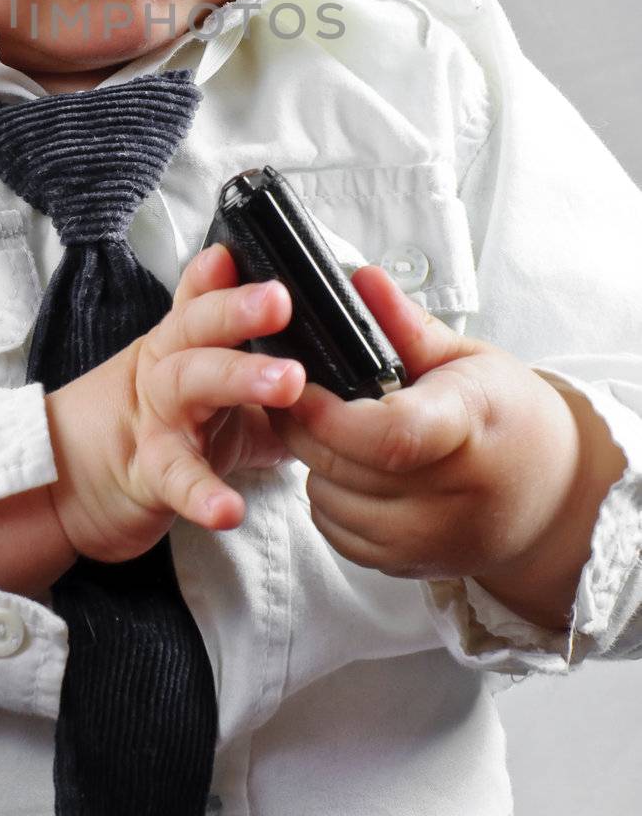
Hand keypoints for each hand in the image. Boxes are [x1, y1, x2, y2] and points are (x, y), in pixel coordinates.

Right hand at [45, 242, 305, 564]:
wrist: (75, 481)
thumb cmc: (164, 427)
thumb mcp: (216, 391)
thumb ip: (269, 375)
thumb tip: (340, 372)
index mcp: (187, 341)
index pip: (202, 296)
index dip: (219, 274)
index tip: (237, 251)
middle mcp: (168, 366)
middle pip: (198, 327)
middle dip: (238, 310)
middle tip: (281, 300)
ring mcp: (156, 415)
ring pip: (191, 382)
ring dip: (239, 376)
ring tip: (288, 382)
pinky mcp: (149, 471)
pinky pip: (176, 478)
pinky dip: (201, 492)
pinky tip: (229, 508)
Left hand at [268, 265, 583, 582]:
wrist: (553, 494)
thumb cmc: (508, 415)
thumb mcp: (469, 356)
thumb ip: (407, 324)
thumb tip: (360, 279)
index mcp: (469, 425)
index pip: (390, 434)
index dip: (329, 413)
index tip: (298, 381)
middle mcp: (454, 493)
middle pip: (345, 467)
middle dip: (301, 426)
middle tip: (292, 392)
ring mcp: (434, 538)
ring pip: (332, 503)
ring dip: (313, 464)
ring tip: (327, 431)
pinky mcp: (414, 566)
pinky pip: (340, 537)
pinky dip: (328, 502)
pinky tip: (344, 471)